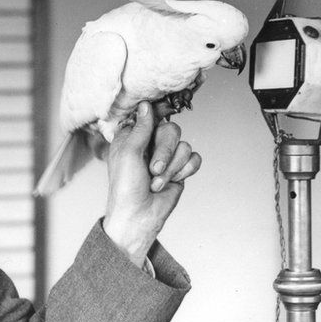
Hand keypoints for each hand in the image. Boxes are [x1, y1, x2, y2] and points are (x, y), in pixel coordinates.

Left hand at [102, 101, 200, 266]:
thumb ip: (141, 128)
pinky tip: (172, 182)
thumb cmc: (126, 188)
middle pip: (172, 130)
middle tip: (153, 168)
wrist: (139, 217)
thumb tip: (146, 105)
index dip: (159, 114)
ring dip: (172, 167)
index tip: (162, 116)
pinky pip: (194, 159)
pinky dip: (184, 171)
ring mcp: (167, 158)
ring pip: (184, 146)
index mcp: (133, 137)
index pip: (151, 115)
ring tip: (156, 182)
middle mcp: (150, 145)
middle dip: (165, 151)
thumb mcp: (128, 154)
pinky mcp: (180, 170)